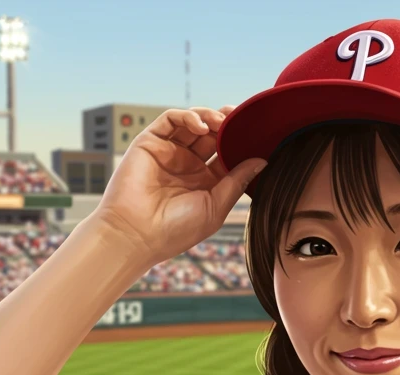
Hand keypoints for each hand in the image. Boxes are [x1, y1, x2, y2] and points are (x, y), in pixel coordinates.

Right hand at [92, 105, 265, 271]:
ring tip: (222, 120)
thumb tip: (262, 161)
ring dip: (210, 117)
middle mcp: (188, 166)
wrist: (137, 234)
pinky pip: (170, 120)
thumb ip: (237, 182)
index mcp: (206, 183)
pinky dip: (187, 116)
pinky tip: (201, 125)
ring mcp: (169, 153)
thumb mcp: (216, 207)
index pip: (227, 155)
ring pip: (193, 124)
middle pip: (213, 136)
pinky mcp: (151, 142)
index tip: (258, 134)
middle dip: (228, 124)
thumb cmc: (176, 230)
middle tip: (242, 117)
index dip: (241, 143)